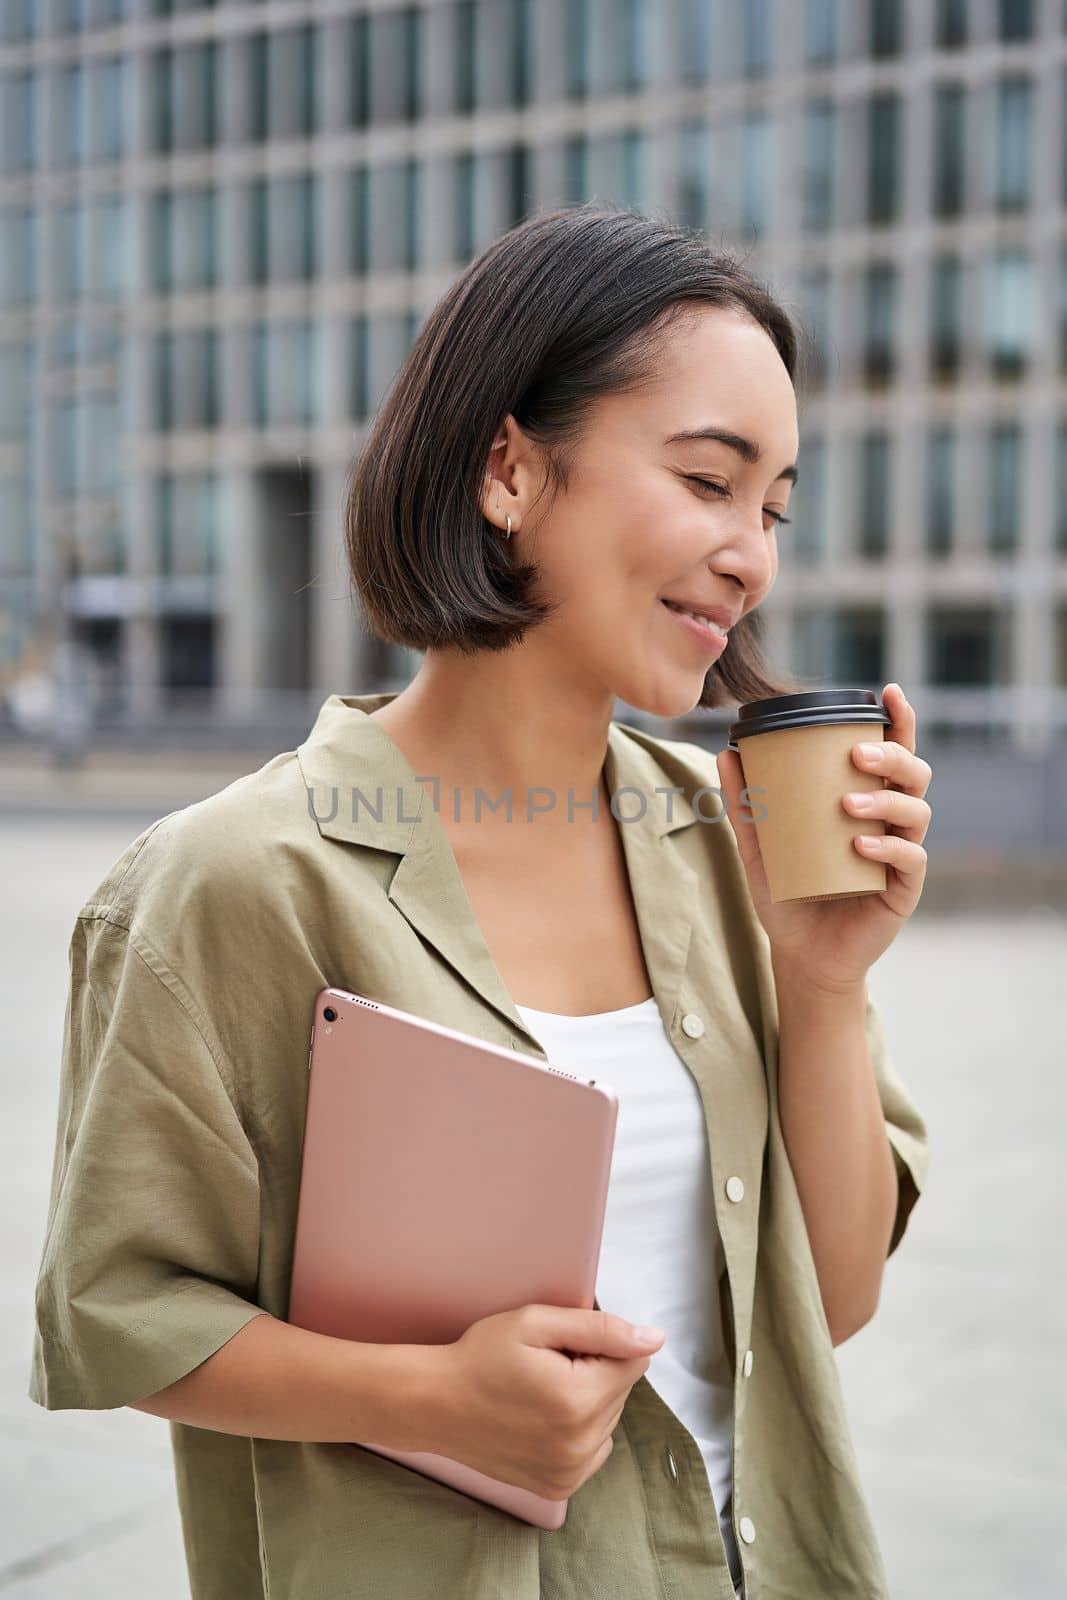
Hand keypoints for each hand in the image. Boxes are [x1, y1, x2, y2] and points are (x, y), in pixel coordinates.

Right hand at [421, 1304, 662, 1500]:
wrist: (436, 1404)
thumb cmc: (481, 1357)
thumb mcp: (536, 1324)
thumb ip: (601, 1329)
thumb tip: (653, 1339)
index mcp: (580, 1400)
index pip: (633, 1361)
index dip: (599, 1344)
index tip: (562, 1346)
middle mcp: (581, 1444)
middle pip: (621, 1390)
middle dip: (594, 1370)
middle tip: (546, 1365)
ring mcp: (570, 1471)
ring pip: (609, 1418)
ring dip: (587, 1400)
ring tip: (540, 1391)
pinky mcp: (559, 1486)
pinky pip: (594, 1447)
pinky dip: (579, 1430)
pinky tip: (543, 1417)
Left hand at [714, 683, 931, 993]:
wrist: (800, 955)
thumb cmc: (787, 894)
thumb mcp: (758, 847)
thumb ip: (745, 804)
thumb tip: (725, 752)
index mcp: (867, 800)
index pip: (892, 752)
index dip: (898, 720)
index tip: (888, 692)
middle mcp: (892, 822)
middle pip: (913, 774)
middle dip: (893, 756)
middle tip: (857, 755)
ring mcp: (902, 855)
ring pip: (917, 812)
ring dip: (886, 802)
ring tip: (848, 805)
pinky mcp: (903, 890)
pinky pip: (910, 860)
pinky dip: (889, 848)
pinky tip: (862, 845)